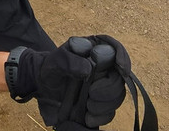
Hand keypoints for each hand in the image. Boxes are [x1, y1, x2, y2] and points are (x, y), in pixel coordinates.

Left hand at [14, 36, 136, 130]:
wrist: (45, 84)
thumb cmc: (52, 66)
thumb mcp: (56, 60)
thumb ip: (69, 61)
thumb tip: (88, 69)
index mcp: (96, 50)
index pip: (116, 50)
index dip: (123, 58)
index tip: (121, 69)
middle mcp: (104, 67)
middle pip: (120, 78)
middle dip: (109, 89)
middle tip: (91, 93)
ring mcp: (104, 85)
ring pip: (118, 96)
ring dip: (105, 104)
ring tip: (88, 105)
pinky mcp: (100, 103)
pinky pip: (110, 112)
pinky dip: (101, 116)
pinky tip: (88, 117)